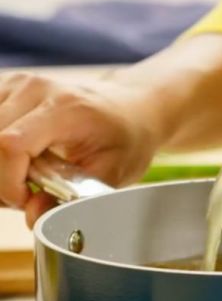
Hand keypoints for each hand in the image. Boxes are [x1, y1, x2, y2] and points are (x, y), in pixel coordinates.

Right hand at [0, 72, 164, 225]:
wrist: (130, 107)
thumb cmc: (125, 137)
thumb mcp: (112, 173)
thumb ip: (71, 198)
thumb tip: (32, 215)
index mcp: (67, 108)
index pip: (11, 144)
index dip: (8, 182)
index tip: (26, 198)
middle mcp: (36, 89)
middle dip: (1, 178)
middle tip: (26, 191)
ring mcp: (18, 84)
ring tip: (21, 175)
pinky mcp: (6, 88)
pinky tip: (14, 159)